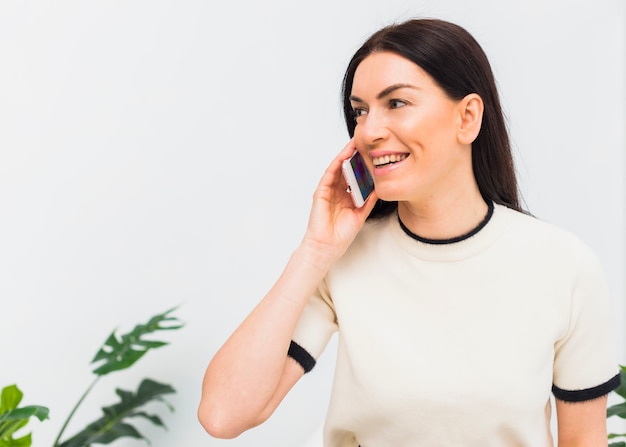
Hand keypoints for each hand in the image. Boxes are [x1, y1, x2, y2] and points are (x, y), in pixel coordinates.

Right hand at [302, 140, 377, 263]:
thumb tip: (379, 186)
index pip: (355, 176)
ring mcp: (328, 190)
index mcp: (347, 196)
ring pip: (338, 168)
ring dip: (346, 155)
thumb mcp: (361, 213)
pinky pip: (330, 174)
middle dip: (355, 156)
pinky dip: (337, 163)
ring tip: (356, 143)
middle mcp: (337, 191)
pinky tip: (344, 155)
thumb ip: (369, 199)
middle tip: (366, 142)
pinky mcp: (321, 191)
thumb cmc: (342, 234)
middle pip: (347, 169)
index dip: (363, 165)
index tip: (373, 154)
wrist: (328, 246)